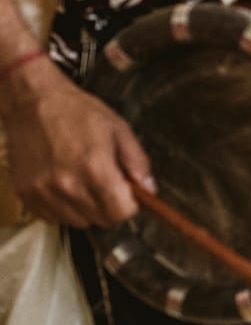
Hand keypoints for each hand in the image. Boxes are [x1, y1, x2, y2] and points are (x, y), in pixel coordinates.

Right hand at [0, 59, 150, 227]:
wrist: (33, 102)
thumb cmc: (78, 112)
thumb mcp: (119, 129)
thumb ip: (138, 161)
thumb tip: (149, 190)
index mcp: (95, 168)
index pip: (121, 212)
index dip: (130, 205)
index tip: (128, 193)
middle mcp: (68, 185)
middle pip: (102, 220)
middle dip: (111, 206)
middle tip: (107, 184)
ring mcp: (44, 192)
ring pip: (78, 222)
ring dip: (87, 209)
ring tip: (84, 182)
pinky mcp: (26, 195)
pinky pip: (54, 218)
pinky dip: (64, 209)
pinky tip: (64, 186)